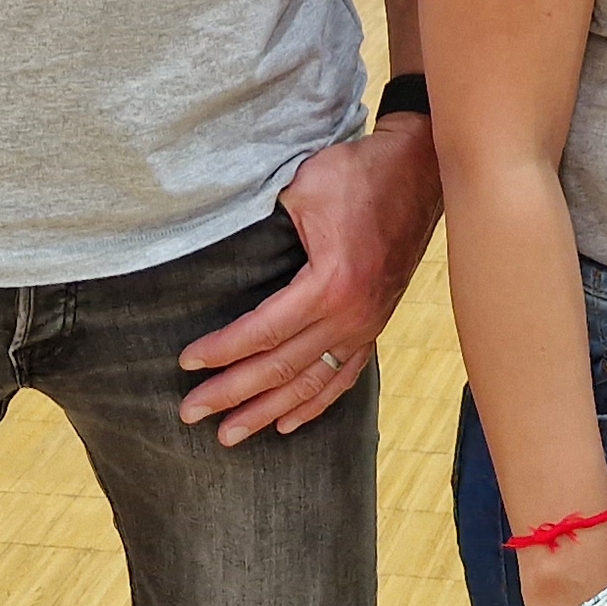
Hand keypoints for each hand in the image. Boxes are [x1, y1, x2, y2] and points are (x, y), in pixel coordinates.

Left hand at [177, 118, 440, 441]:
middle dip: (231, 394)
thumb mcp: (307, 185)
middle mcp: (350, 315)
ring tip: (230, 435)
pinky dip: (314, 404)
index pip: (263, 332)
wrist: (419, 170)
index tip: (187, 363)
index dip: (222, 351)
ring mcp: (366, 325)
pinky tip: (288, 422)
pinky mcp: (375, 324)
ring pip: (310, 384)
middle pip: (281, 368)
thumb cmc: (360, 172)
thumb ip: (268, 220)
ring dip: (267, 412)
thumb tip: (227, 239)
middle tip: (191, 414)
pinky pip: (342, 377)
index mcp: (330, 284)